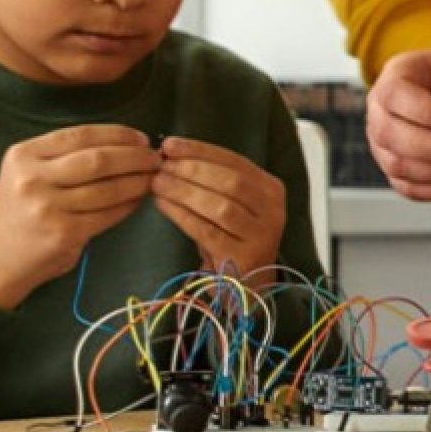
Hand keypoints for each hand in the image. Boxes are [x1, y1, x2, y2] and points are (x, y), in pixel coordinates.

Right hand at [0, 124, 161, 308]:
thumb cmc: (19, 214)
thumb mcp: (26, 174)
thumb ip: (61, 157)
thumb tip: (123, 143)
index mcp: (23, 155)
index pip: (81, 134)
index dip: (118, 134)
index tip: (141, 138)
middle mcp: (32, 178)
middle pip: (99, 158)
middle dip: (135, 156)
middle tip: (155, 158)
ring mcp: (47, 206)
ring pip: (108, 187)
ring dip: (138, 181)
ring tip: (152, 178)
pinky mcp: (63, 232)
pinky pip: (108, 213)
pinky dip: (129, 204)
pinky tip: (137, 200)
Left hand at [153, 137, 286, 278]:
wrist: (247, 287)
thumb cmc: (232, 240)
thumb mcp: (231, 206)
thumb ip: (211, 182)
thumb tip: (171, 155)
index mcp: (271, 189)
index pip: (235, 161)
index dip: (200, 150)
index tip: (170, 144)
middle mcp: (273, 210)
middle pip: (231, 181)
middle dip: (192, 169)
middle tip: (161, 165)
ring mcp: (261, 235)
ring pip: (220, 205)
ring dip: (185, 190)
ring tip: (158, 183)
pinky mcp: (243, 257)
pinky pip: (207, 230)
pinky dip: (182, 214)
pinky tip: (163, 204)